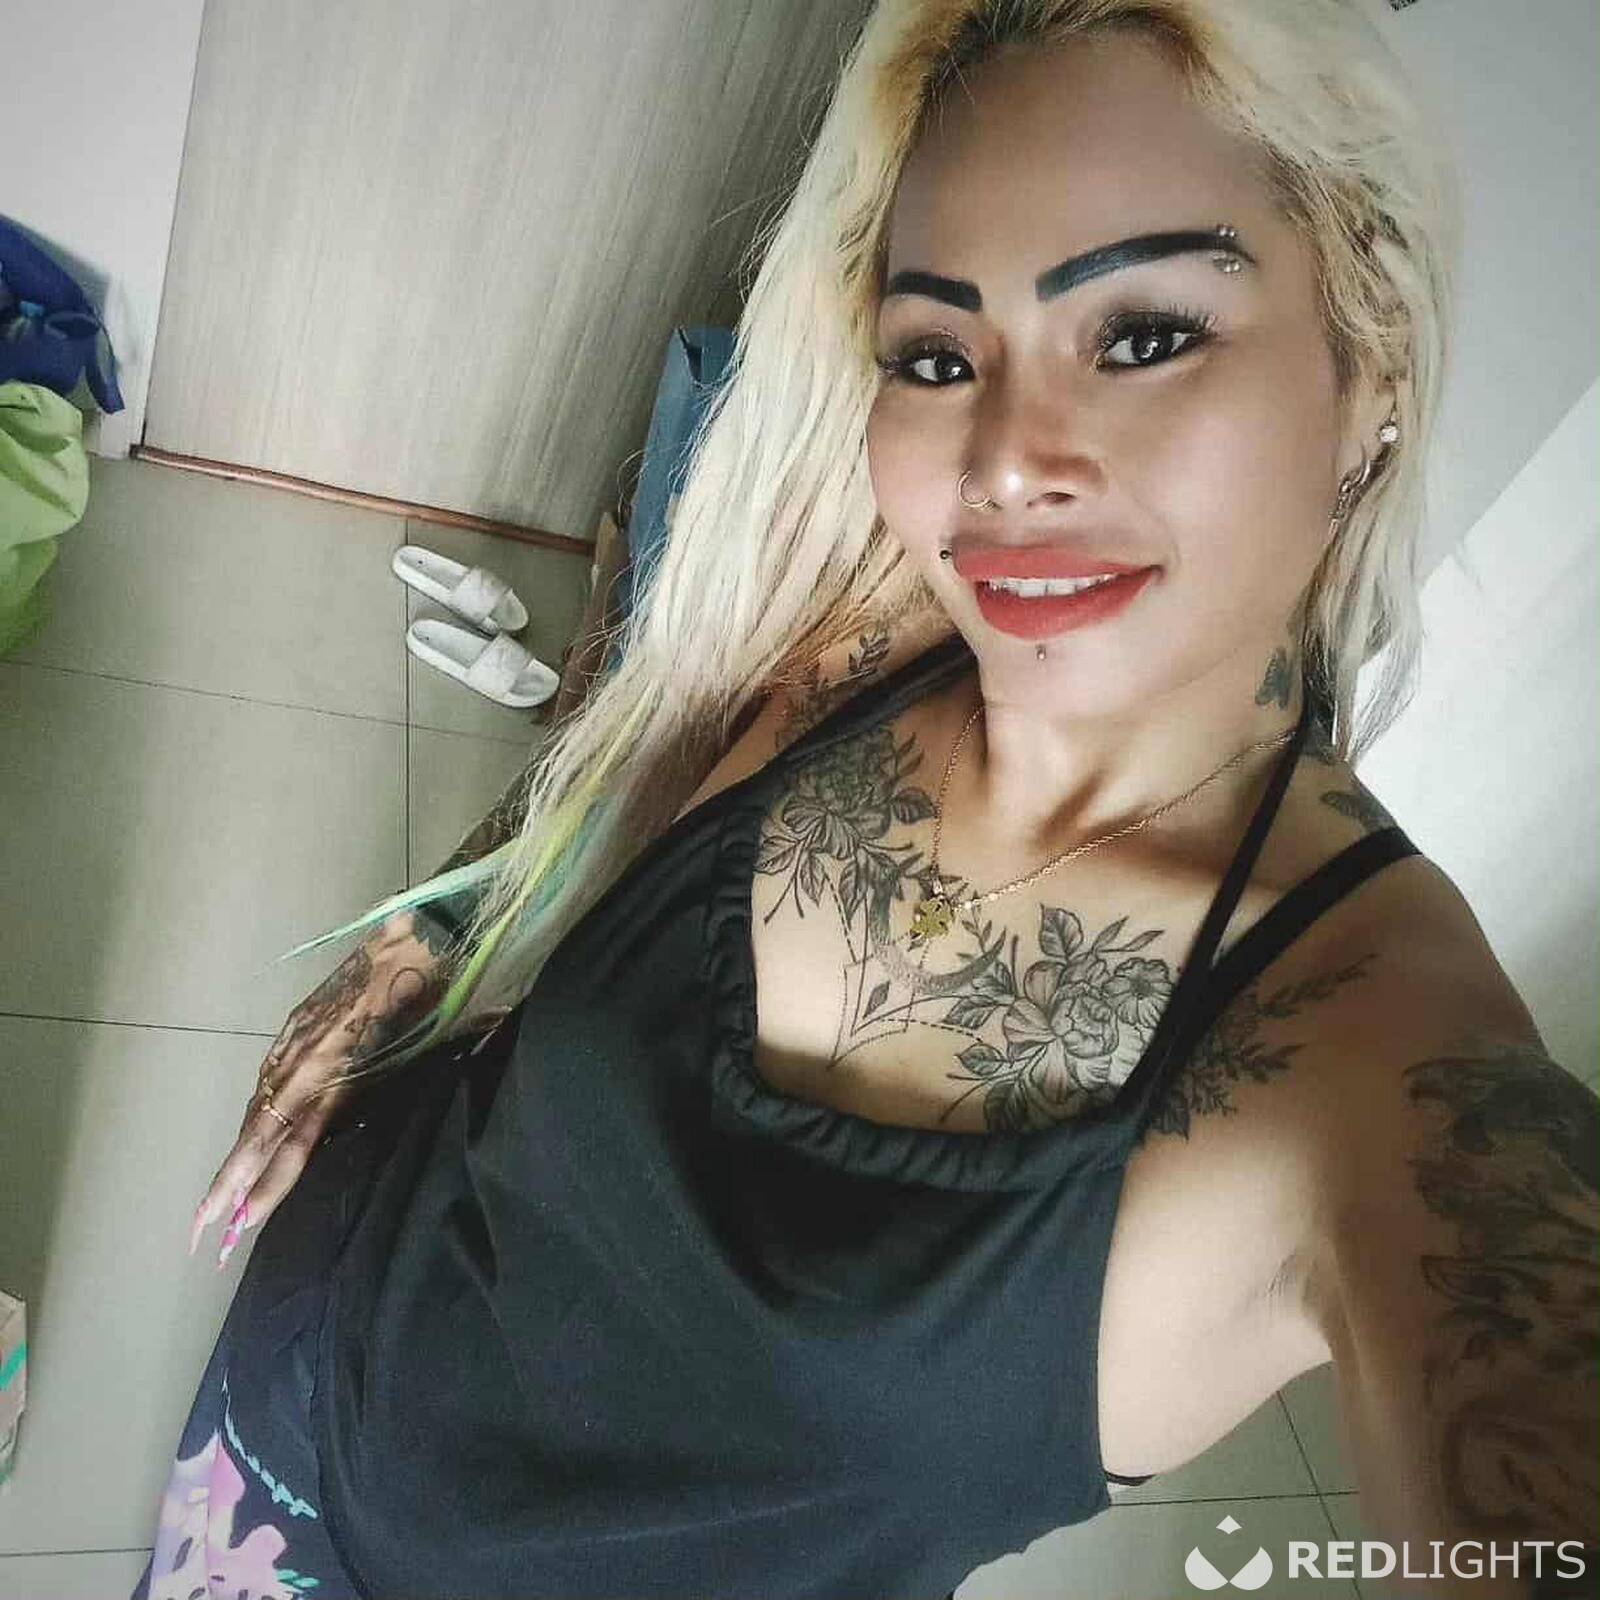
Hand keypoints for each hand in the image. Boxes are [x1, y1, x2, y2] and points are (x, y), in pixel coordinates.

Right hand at [189, 916, 447, 1262]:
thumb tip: (405, 1133)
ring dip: (240, 1153)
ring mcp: (296, 1039)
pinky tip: (253, 1134)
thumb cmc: (435, 990)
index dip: (264, 1184)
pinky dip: (258, 1112)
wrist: (417, 929)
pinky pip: (270, 1076)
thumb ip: (397, 1090)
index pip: (290, 1142)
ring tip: (221, 1198)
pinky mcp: (299, 1022)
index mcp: (336, 1071)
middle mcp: (303, 1060)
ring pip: (261, 1106)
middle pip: (258, 1132)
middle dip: (228, 1183)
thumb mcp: (424, 1049)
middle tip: (200, 1230)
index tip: (237, 1222)